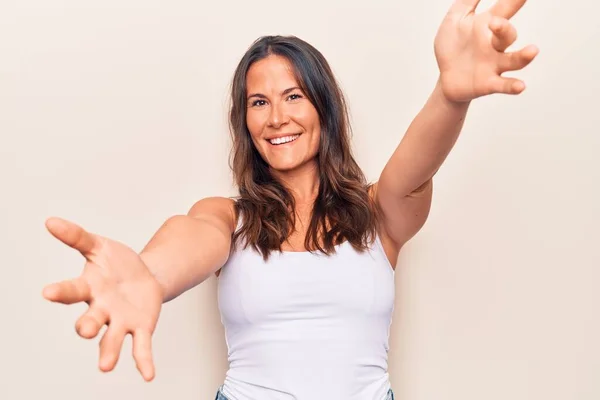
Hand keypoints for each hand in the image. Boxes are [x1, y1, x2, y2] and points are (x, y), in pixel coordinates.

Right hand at [42, 217, 162, 380]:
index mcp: (89, 287)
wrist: (144, 275)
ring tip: (105, 366)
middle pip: (91, 319)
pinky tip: (148, 375)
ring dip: (109, 351)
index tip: (48, 292)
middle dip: (88, 325)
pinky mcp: (141, 328)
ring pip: (112, 338)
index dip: (61, 291)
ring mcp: (121, 320)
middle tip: (86, 330)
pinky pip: (141, 347)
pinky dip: (143, 362)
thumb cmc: (116, 263)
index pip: (72, 289)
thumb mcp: (99, 245)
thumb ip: (77, 236)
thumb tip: (50, 221)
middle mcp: (101, 308)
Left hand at [434, 0, 539, 101]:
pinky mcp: (489, 84)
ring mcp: (494, 65)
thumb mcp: (454, 21)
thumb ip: (467, 0)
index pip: (507, 6)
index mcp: (488, 26)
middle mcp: (495, 45)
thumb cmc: (453, 47)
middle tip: (495, 22)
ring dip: (524, 56)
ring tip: (533, 51)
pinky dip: (512, 85)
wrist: (446, 79)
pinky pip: (504, 85)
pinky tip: (520, 86)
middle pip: (508, 34)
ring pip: (514, 60)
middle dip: (504, 28)